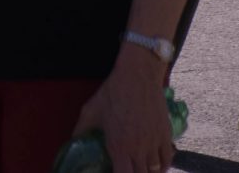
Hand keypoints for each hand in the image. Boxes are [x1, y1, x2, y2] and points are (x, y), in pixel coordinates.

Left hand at [72, 49, 175, 172]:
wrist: (138, 76)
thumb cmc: (113, 92)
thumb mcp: (91, 110)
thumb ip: (81, 129)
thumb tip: (72, 140)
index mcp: (119, 146)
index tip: (116, 171)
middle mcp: (138, 149)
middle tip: (127, 167)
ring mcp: (154, 143)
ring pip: (154, 170)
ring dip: (147, 171)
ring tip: (139, 167)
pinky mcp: (166, 134)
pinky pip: (167, 160)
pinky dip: (162, 166)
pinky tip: (155, 166)